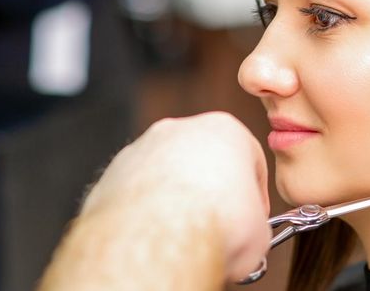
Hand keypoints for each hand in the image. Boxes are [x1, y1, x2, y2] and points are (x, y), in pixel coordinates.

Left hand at [82, 111, 271, 281]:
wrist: (160, 240)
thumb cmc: (214, 225)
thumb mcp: (259, 231)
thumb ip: (253, 224)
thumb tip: (246, 239)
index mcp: (224, 129)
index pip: (248, 160)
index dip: (253, 195)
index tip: (250, 218)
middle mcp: (179, 131)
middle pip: (202, 162)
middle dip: (210, 193)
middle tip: (217, 227)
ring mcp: (140, 150)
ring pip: (165, 176)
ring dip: (175, 202)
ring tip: (184, 236)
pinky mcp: (110, 176)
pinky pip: (135, 195)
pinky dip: (145, 214)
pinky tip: (156, 237)